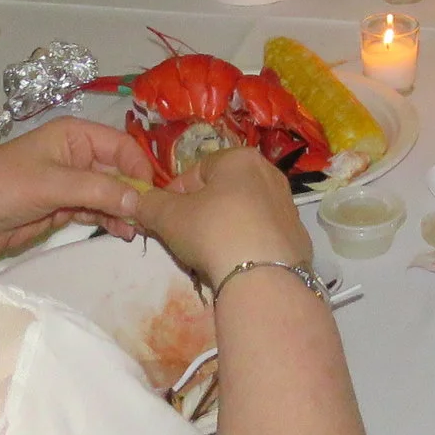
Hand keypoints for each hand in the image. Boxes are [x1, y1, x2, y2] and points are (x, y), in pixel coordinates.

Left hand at [0, 120, 151, 267]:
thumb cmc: (3, 188)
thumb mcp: (54, 185)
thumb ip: (99, 191)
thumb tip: (141, 200)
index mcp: (73, 135)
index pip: (121, 146)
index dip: (141, 167)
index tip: (157, 194)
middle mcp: (75, 155)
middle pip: (118, 171)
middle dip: (135, 191)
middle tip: (153, 218)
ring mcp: (69, 183)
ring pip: (109, 193)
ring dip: (125, 209)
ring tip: (139, 230)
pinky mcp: (61, 208)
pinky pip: (95, 210)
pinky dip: (110, 219)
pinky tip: (123, 232)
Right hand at [129, 146, 313, 286]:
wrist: (263, 275)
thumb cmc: (212, 231)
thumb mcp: (168, 216)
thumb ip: (149, 204)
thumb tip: (137, 201)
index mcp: (240, 159)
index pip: (196, 172)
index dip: (174, 195)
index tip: (163, 219)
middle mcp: (270, 174)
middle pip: (222, 192)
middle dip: (200, 212)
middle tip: (185, 238)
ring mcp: (287, 206)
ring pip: (243, 214)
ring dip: (223, 229)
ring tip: (209, 255)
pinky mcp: (297, 236)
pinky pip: (261, 236)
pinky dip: (247, 246)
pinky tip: (236, 264)